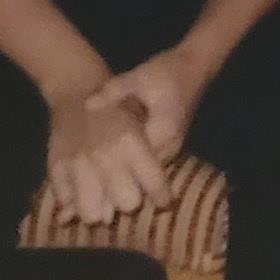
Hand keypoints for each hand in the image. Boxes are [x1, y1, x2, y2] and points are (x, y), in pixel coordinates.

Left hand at [42, 57, 173, 224]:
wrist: (194, 66)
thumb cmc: (168, 71)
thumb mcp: (141, 76)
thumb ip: (115, 90)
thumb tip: (89, 103)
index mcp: (164, 132)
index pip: (138, 164)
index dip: (113, 180)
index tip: (88, 192)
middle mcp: (169, 146)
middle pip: (140, 178)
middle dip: (114, 193)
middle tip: (85, 213)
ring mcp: (169, 148)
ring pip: (142, 177)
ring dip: (119, 187)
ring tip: (90, 205)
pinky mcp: (164, 146)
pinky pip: (143, 168)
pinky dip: (126, 176)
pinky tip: (105, 185)